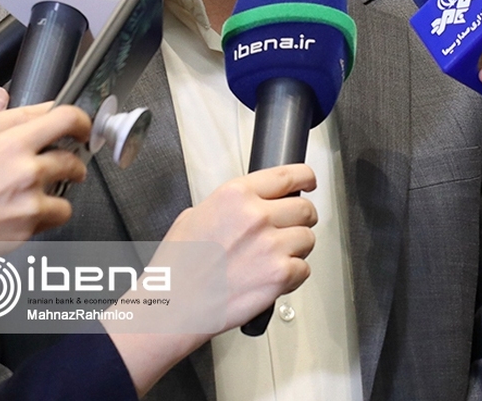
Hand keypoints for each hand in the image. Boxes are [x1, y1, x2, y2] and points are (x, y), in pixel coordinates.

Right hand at [0, 104, 90, 283]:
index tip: (84, 130)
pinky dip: (45, 217)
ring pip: (67, 194)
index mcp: (12, 142)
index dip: (81, 122)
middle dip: (72, 164)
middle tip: (66, 167)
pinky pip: (54, 218)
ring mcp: (30, 202)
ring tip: (43, 192)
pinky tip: (29, 213)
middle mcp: (27, 171)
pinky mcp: (28, 229)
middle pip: (72, 160)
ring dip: (58, 193)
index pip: (66, 119)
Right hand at [166, 164, 318, 328]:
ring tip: (270, 260)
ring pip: (308, 238)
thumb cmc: (177, 268)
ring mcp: (270, 245)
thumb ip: (229, 205)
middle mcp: (256, 216)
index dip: (305, 178)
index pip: (289, 175)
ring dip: (296, 250)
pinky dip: (292, 276)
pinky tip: (269, 278)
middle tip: (285, 232)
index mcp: (235, 195)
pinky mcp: (280, 274)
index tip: (309, 182)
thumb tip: (251, 203)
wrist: (172, 307)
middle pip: (305, 208)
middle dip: (299, 220)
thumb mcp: (194, 216)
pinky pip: (304, 268)